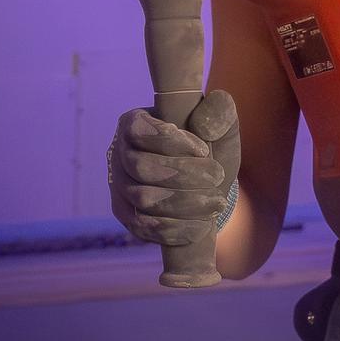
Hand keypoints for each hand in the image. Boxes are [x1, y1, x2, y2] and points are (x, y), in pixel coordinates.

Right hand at [107, 89, 239, 245]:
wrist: (204, 187)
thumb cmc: (207, 148)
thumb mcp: (220, 126)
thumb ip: (220, 112)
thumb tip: (204, 125)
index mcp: (134, 123)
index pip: (139, 131)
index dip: (170, 142)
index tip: (203, 150)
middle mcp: (119, 154)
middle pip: (140, 167)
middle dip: (183, 175)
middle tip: (217, 177)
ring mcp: (119, 187)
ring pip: (142, 199)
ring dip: (183, 203)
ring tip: (216, 202)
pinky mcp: (126, 216)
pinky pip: (142, 227)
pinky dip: (175, 229)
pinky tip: (201, 226)